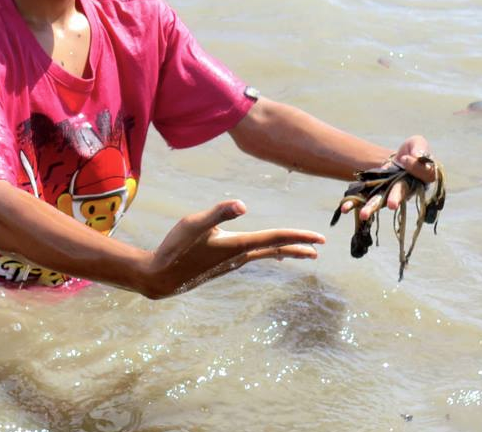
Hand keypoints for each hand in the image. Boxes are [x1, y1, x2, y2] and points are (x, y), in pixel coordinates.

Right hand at [140, 200, 324, 298]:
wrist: (161, 277)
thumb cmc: (176, 248)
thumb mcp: (195, 224)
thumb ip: (219, 213)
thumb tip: (243, 205)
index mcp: (239, 245)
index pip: (275, 238)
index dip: (299, 236)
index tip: (321, 239)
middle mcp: (240, 256)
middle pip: (276, 250)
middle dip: (299, 248)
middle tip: (320, 249)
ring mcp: (232, 263)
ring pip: (266, 255)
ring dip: (285, 252)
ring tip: (302, 253)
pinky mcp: (223, 265)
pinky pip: (254, 257)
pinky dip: (267, 254)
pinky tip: (264, 253)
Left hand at [340, 135, 437, 220]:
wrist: (397, 159)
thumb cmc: (412, 151)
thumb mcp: (417, 144)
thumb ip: (419, 148)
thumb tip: (414, 156)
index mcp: (418, 179)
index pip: (420, 174)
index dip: (414, 167)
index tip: (405, 158)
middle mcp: (402, 189)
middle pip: (399, 195)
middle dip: (395, 199)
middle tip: (393, 205)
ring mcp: (385, 192)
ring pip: (379, 202)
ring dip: (371, 208)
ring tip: (364, 215)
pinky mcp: (372, 192)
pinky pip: (362, 200)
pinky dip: (353, 204)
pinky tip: (344, 208)